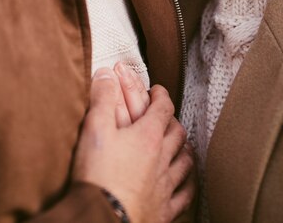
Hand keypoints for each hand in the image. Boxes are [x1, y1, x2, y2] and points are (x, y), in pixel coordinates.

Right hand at [74, 68, 194, 222]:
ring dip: (184, 149)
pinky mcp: (164, 210)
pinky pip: (185, 195)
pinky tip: (186, 183)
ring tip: (181, 145)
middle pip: (177, 133)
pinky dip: (188, 185)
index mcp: (147, 136)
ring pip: (185, 162)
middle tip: (166, 116)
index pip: (163, 108)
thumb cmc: (97, 176)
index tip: (157, 90)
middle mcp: (162, 158)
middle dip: (172, 120)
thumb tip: (106, 74)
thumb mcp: (94, 130)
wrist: (100, 221)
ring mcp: (166, 185)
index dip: (161, 96)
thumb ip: (102, 99)